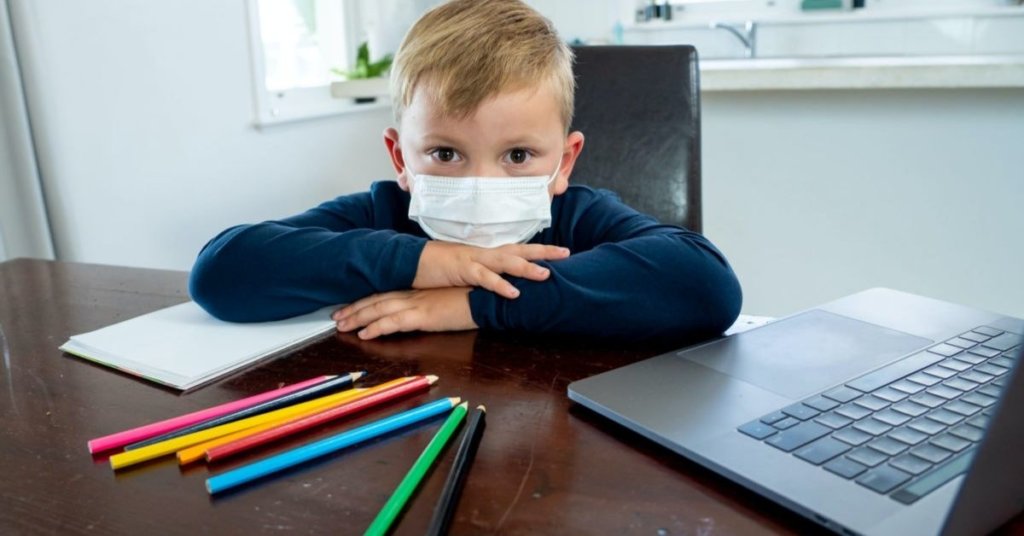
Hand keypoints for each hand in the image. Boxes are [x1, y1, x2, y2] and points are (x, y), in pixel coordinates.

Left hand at [332, 287, 476, 339]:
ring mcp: (417, 304)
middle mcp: (414, 294)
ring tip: (341, 326)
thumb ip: (435, 303)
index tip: (350, 306)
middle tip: (336, 317)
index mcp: (419, 290)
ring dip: (358, 318)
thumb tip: (426, 311)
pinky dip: (376, 327)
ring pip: (379, 309)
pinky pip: (393, 322)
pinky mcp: (424, 316)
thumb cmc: (475, 297)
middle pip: (377, 300)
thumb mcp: (450, 299)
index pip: (386, 294)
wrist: (490, 297)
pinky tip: (364, 334)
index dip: (366, 300)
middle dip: (354, 309)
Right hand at [412, 242, 569, 298]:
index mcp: (485, 254)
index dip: (538, 250)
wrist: (411, 260)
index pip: (517, 249)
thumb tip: (499, 283)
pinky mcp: (462, 270)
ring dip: (526, 268)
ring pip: (506, 261)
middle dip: (543, 252)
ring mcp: (474, 260)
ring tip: (547, 275)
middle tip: (566, 253)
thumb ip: (483, 275)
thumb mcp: (465, 270)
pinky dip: (500, 285)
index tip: (560, 252)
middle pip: (519, 249)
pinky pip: (484, 278)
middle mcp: (483, 253)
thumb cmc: (436, 267)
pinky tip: (515, 293)